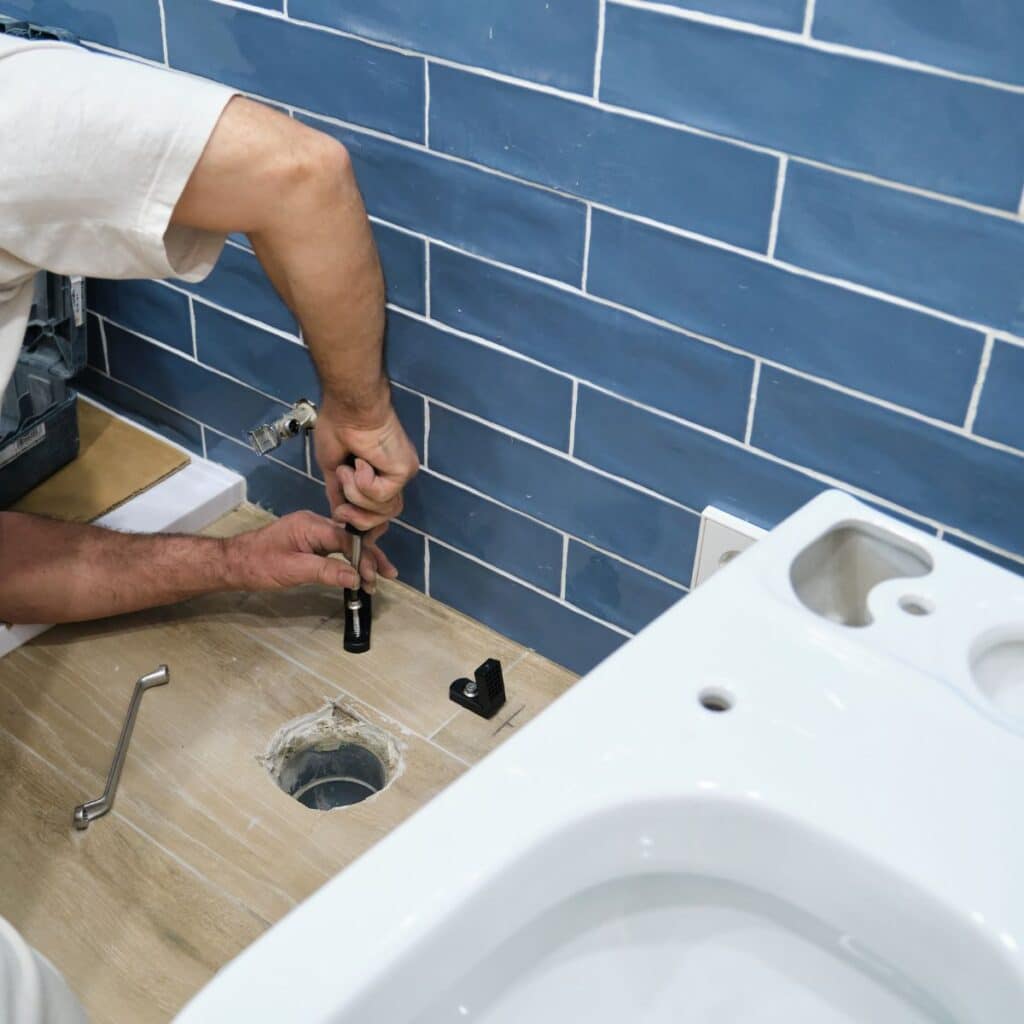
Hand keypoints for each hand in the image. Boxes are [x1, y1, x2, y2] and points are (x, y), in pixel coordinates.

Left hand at [224, 512, 396, 592]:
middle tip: (387, 576)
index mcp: (311, 525)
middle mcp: (315, 524)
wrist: (232, 563)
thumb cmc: (258, 565)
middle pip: (351, 540)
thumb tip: (356, 578)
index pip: (347, 540)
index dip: (364, 558)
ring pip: (346, 544)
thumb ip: (326, 571)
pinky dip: (349, 560)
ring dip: (362, 560)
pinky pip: (336, 548)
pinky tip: (358, 570)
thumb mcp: (293, 570)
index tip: (374, 577)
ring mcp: (312, 532)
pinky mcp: (308, 542)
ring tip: (379, 576)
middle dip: (370, 558)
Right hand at [313, 394, 418, 530]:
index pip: (380, 512)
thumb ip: (339, 492)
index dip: (364, 524)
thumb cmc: (338, 427)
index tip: (343, 524)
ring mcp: (401, 474)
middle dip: (358, 520)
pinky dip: (363, 483)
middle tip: (341, 510)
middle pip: (383, 517)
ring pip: (382, 510)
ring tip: (347, 470)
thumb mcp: (332, 468)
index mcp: (380, 473)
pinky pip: (382, 496)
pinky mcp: (404, 471)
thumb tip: (338, 513)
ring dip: (356, 494)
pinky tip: (360, 462)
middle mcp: (394, 475)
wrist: (347, 408)